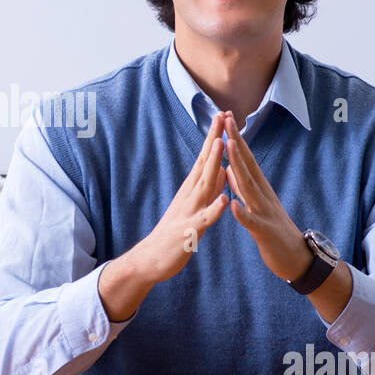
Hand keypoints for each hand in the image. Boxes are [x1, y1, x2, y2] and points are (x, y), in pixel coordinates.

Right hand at [130, 110, 229, 283]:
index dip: (215, 136)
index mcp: (192, 189)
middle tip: (222, 116)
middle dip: (214, 140)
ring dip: (213, 165)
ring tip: (222, 145)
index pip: (205, 158)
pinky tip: (224, 200)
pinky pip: (204, 220)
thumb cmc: (175, 232)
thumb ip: (209, 188)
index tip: (223, 115)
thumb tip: (224, 169)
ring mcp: (189, 212)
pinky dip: (214, 209)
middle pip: (204, 163)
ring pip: (203, 185)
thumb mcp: (194, 206)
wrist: (150, 259)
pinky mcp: (189, 231)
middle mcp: (189, 195)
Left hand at [223, 112, 311, 282]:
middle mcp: (263, 195)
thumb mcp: (256, 204)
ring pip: (249, 187)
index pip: (245, 159)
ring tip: (228, 148)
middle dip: (236, 142)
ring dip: (238, 166)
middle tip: (226, 120)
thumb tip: (229, 168)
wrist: (297, 258)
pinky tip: (233, 205)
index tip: (225, 119)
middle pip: (247, 165)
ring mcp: (265, 212)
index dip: (235, 139)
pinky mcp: (264, 232)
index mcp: (259, 189)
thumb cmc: (273, 231)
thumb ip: (242, 187)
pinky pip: (252, 222)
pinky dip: (242, 213)